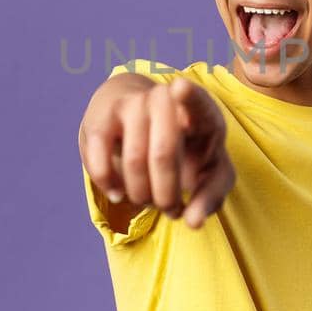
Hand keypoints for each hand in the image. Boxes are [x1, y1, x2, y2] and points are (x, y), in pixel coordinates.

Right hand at [81, 77, 233, 227]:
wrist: (141, 118)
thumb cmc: (187, 150)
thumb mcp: (211, 173)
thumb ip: (210, 198)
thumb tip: (193, 223)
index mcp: (201, 111)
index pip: (197, 100)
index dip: (189, 96)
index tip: (180, 87)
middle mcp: (164, 101)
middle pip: (162, 152)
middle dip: (167, 195)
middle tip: (170, 209)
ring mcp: (131, 106)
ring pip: (134, 160)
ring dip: (142, 195)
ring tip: (149, 202)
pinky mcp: (101, 120)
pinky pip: (100, 160)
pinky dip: (110, 185)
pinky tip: (119, 194)